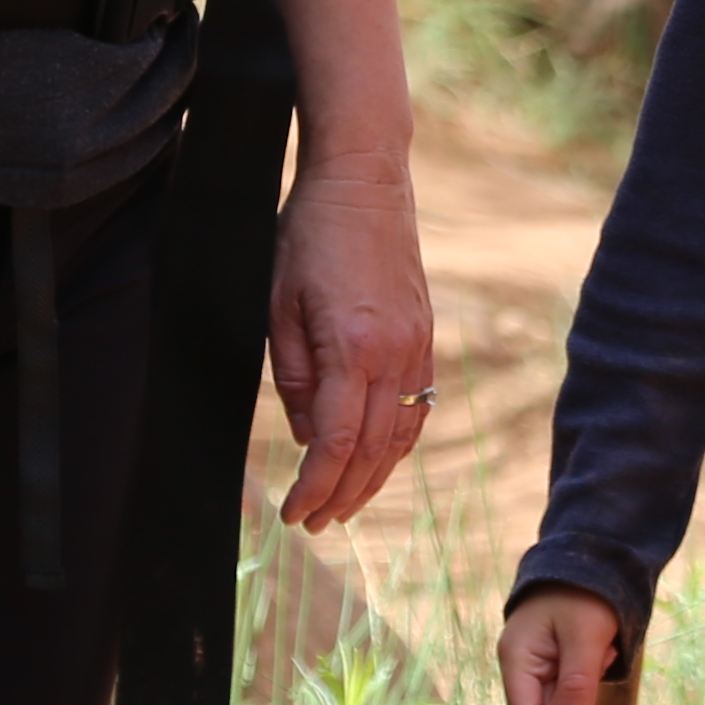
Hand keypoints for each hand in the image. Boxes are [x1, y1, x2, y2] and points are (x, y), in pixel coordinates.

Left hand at [265, 157, 434, 529]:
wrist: (364, 180)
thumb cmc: (308, 235)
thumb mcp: (279, 306)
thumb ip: (295, 377)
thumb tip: (310, 437)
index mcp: (353, 346)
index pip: (337, 443)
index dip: (315, 487)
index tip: (293, 513)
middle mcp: (395, 353)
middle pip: (374, 450)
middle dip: (343, 495)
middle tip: (314, 524)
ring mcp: (418, 345)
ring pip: (403, 435)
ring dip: (374, 478)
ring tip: (344, 505)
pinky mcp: (425, 335)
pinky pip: (418, 407)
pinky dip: (397, 444)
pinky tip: (378, 460)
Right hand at [503, 589, 633, 704]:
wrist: (593, 554)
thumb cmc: (585, 592)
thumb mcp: (585, 638)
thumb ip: (578, 686)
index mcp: (517, 657)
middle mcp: (523, 664)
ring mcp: (539, 663)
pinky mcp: (557, 660)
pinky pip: (572, 687)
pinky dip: (592, 688)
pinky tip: (609, 655)